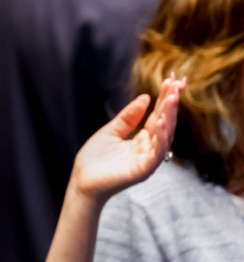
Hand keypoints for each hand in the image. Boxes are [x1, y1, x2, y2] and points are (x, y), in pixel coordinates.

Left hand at [70, 77, 182, 203]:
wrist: (82, 182)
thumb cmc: (95, 159)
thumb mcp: (111, 131)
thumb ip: (129, 117)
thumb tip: (145, 97)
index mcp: (143, 140)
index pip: (158, 116)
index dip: (165, 99)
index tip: (172, 80)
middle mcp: (149, 149)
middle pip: (165, 123)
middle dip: (171, 103)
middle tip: (177, 83)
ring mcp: (148, 160)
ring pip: (164, 136)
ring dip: (169, 116)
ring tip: (172, 98)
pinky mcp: (143, 170)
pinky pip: (156, 153)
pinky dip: (161, 138)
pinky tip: (161, 122)